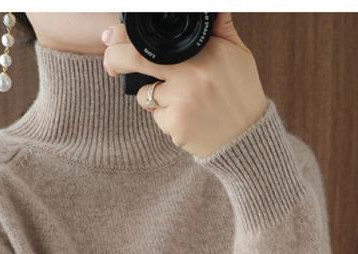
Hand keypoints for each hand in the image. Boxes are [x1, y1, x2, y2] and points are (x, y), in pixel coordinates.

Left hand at [101, 13, 268, 158]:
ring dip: (154, 96)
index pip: (153, 39)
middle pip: (135, 59)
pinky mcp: (175, 126)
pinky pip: (157, 117)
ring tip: (184, 100)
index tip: (111, 36)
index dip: (124, 36)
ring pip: (146, 94)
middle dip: (114, 60)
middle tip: (110, 65)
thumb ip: (220, 28)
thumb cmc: (241, 92)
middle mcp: (189, 74)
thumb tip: (210, 7)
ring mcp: (181, 101)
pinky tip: (188, 118)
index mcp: (203, 51)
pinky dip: (166, 117)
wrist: (247, 137)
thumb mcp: (238, 53)